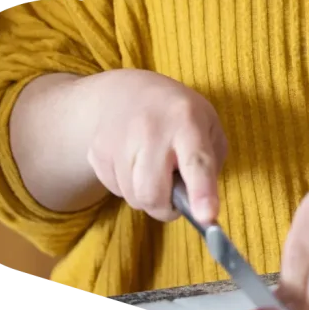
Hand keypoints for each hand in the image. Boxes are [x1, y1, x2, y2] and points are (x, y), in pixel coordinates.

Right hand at [83, 69, 227, 224]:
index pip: (196, 161)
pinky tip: (134, 163)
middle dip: (166, 205)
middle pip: (153, 193)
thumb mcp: (208, 124)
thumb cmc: (176, 113)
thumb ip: (211, 162)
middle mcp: (150, 129)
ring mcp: (118, 140)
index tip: (207, 217)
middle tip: (173, 192)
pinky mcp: (97, 153)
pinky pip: (115, 191)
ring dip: (147, 195)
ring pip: (134, 198)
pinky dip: (129, 187)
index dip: (201, 192)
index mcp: (187, 120)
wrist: (123, 92)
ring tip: (153, 168)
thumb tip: (201, 204)